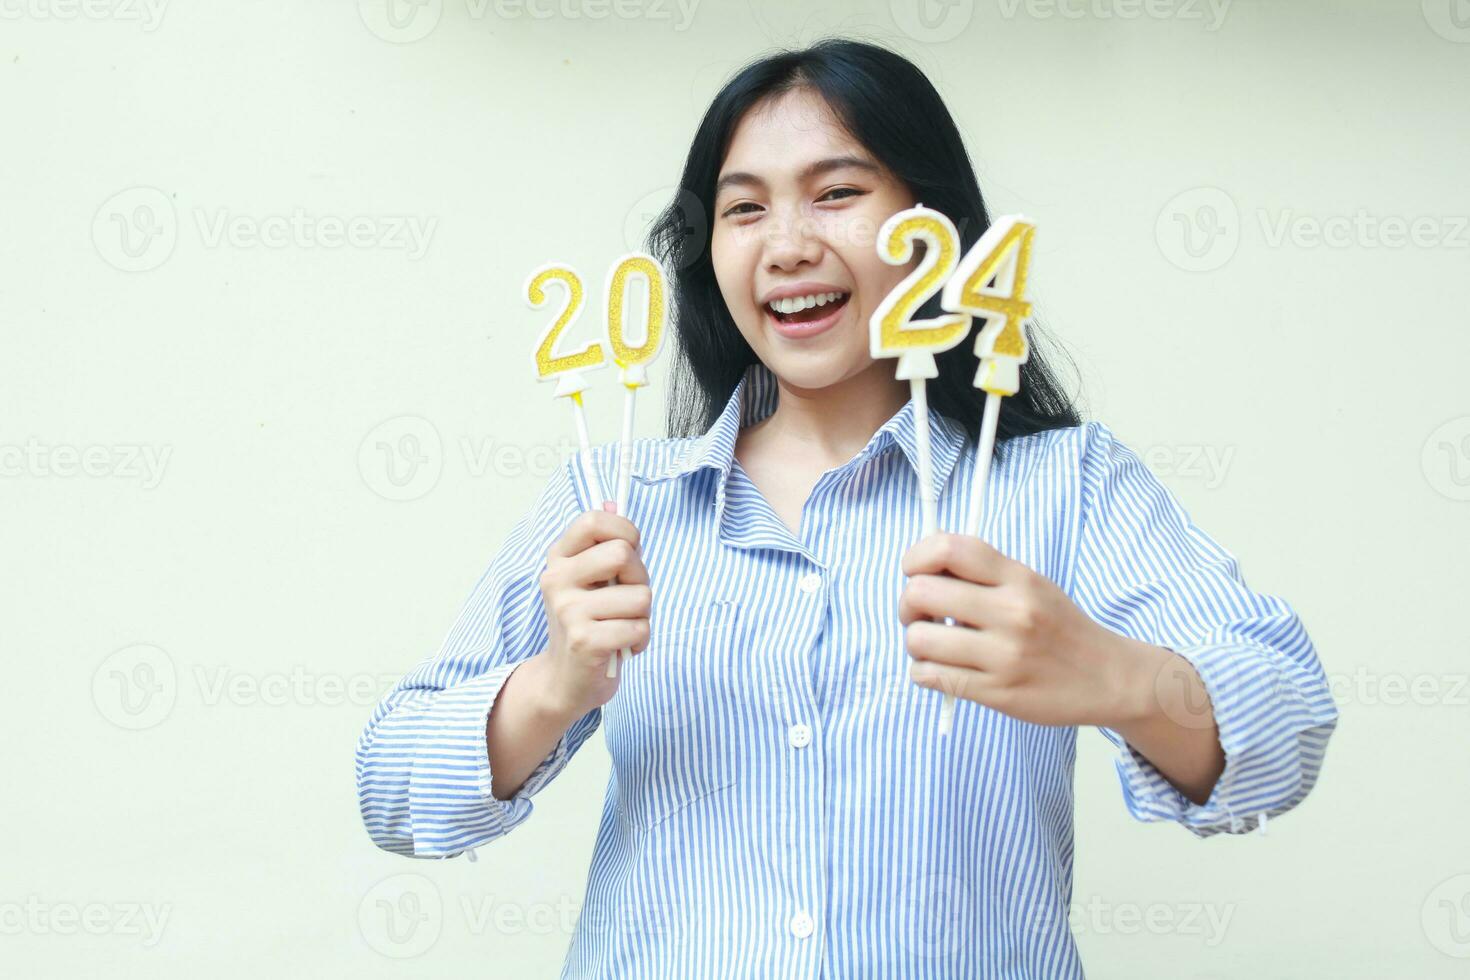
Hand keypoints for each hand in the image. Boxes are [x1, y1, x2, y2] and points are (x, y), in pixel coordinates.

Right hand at [536, 509, 650, 720]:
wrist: (565, 680)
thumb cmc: (589, 624)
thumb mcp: (591, 580)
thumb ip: (604, 544)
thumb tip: (613, 500)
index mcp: (559, 558)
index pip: (595, 520)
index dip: (625, 531)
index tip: (628, 554)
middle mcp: (556, 579)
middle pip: (623, 553)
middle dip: (640, 578)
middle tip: (627, 600)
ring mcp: (567, 610)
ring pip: (640, 596)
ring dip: (642, 616)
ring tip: (621, 627)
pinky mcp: (583, 641)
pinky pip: (639, 627)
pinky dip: (640, 640)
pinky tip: (620, 647)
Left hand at [898, 532, 1145, 727]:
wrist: (1108, 677)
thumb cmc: (1058, 628)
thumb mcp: (1030, 584)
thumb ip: (982, 573)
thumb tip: (920, 566)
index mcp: (1018, 577)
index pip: (948, 548)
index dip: (915, 557)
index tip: (914, 571)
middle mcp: (1012, 612)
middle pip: (921, 593)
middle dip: (907, 604)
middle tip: (920, 615)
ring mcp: (1004, 655)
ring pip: (919, 640)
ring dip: (915, 642)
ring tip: (932, 646)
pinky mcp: (997, 693)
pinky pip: (930, 677)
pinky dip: (923, 672)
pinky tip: (940, 669)